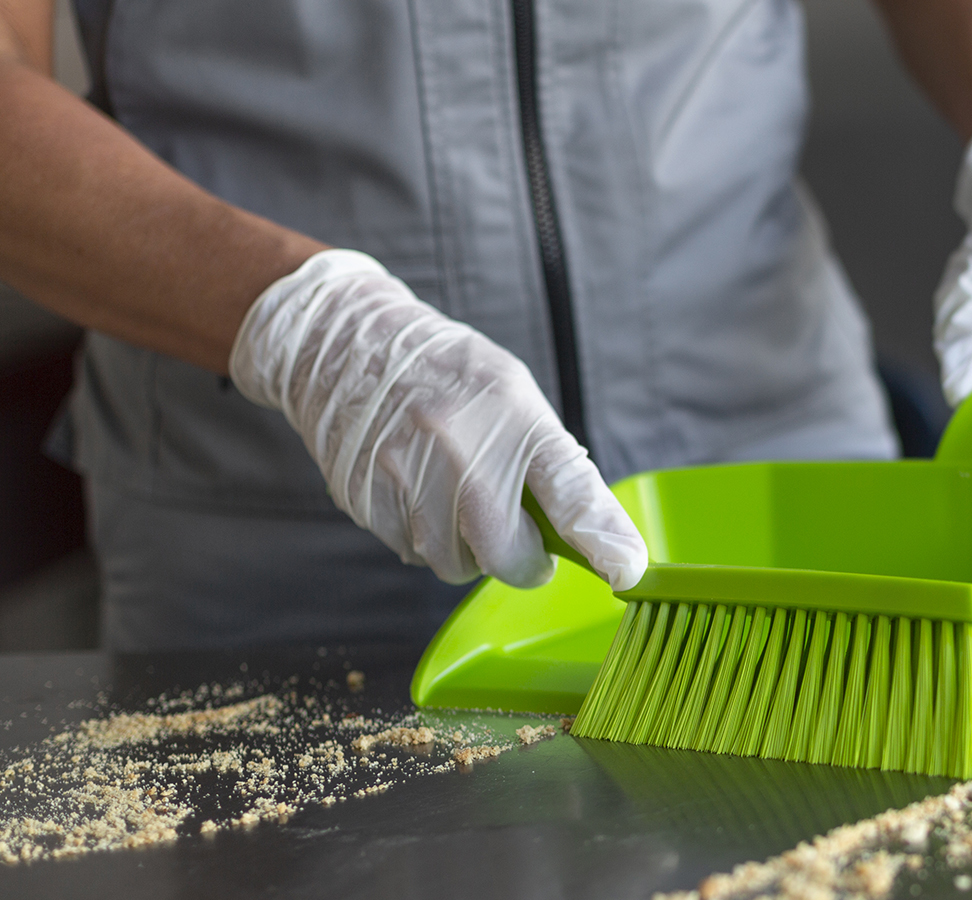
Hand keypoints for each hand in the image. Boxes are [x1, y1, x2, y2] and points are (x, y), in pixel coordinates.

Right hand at [229, 250, 647, 590]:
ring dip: (464, 547)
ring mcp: (410, 475)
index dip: (604, 538)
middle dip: (520, 559)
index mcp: (515, 415)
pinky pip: (411, 552)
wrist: (344, 340)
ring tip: (450, 490)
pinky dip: (421, 535)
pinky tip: (414, 488)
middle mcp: (463, 448)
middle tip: (517, 536)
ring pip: (455, 563)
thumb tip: (582, 530)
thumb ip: (545, 459)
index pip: (571, 491)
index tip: (627, 570)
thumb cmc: (442, 370)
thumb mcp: (510, 391)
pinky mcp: (367, 498)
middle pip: (508, 555)